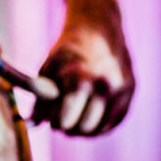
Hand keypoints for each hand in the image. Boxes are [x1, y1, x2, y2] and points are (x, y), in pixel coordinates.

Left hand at [31, 0, 133, 135]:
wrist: (98, 30)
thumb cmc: (67, 54)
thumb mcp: (48, 71)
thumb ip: (39, 100)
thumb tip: (30, 125)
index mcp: (79, 78)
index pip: (65, 120)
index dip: (55, 121)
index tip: (51, 116)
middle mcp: (103, 85)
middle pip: (82, 128)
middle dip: (69, 127)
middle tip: (62, 117)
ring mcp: (120, 89)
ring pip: (98, 130)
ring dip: (83, 129)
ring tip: (74, 115)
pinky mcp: (130, 93)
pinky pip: (112, 125)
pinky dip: (98, 125)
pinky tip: (89, 113)